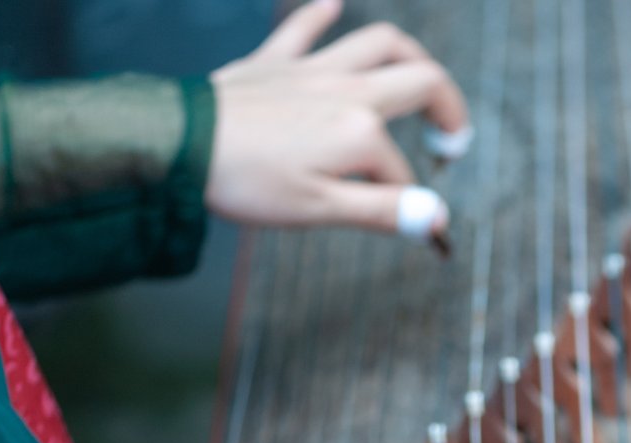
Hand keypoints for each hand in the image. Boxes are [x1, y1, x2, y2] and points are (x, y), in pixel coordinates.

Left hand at [206, 0, 467, 232]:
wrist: (179, 144)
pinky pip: (303, 27)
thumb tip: (436, 218)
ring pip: (376, 42)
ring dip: (407, 55)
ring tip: (420, 77)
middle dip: (446, 107)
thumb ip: (384, 211)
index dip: (411, 203)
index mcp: (360, 131)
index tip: (412, 231)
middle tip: (450, 140)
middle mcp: (346, 90)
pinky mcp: (274, 62)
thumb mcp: (321, 209)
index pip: (402, 173)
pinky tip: (333, 2)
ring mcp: (311, 70)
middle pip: (417, 79)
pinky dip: (321, 13)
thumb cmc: (248, 182)